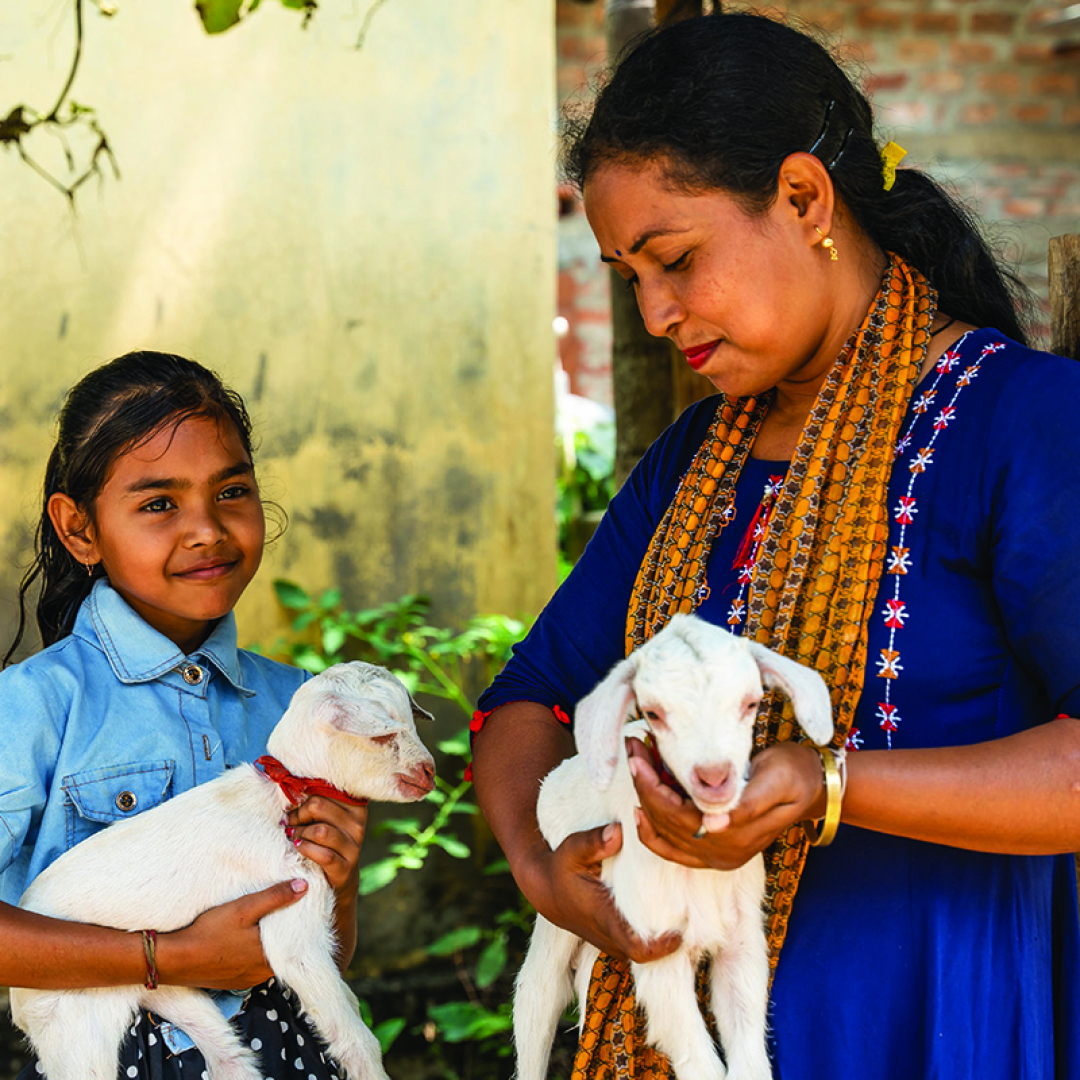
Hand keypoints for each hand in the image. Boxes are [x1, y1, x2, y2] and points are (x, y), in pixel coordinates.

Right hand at [159, 880, 307, 988]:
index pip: (295, 942)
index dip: (298, 925)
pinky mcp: (232, 981)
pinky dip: (253, 954)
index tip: (300, 910)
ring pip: (266, 959)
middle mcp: (261, 974)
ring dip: (266, 944)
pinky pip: (252, 966)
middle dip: (284, 934)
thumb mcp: (244, 908)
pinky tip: (246, 940)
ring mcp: (246, 980)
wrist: (174, 960)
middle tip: (285, 912)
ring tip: (266, 923)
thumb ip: (275, 897)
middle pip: (282, 951)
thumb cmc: (209, 932)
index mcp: (269, 958)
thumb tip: (303, 886)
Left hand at [285, 795, 367, 893]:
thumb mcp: (325, 818)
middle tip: (290, 822)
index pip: (324, 789)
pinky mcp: (346, 867)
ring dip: (299, 833)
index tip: (294, 804)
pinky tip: (298, 847)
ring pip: (320, 830)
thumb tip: (289, 788)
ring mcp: (354, 846)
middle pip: (317, 805)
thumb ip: (315, 802)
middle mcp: (357, 823)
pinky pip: (323, 854)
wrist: (339, 876)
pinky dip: (305, 849)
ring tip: (292, 836)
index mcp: (354, 805)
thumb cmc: (326, 840)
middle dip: (298, 815)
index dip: (304, 795)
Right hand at [520, 823, 680, 964]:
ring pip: (645, 953)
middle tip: (693, 918)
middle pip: (649, 957)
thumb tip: (619, 831)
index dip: (662, 947)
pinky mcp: (614, 940)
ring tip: (686, 914)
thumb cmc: (563, 868)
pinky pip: (639, 947)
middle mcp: (611, 938)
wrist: (547, 890)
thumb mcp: (572, 849)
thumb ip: (593, 842)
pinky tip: (669, 913)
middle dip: (671, 943)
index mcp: (605, 919)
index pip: (637, 949)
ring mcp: (612, 943)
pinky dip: (654, 937)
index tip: (680, 934)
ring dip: (663, 940)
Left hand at [627, 736, 824, 870]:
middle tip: (633, 746)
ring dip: (643, 800)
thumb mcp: (775, 780)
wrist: (811, 786)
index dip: (651, 786)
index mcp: (736, 837)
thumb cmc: (793, 774)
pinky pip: (672, 849)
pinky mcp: (713, 850)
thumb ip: (746, 805)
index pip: (677, 815)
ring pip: (664, 835)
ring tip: (636, 761)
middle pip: (665, 824)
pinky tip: (639, 808)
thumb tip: (712, 826)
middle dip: (643, 785)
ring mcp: (716, 856)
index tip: (637, 753)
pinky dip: (652, 830)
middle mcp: (722, 854)